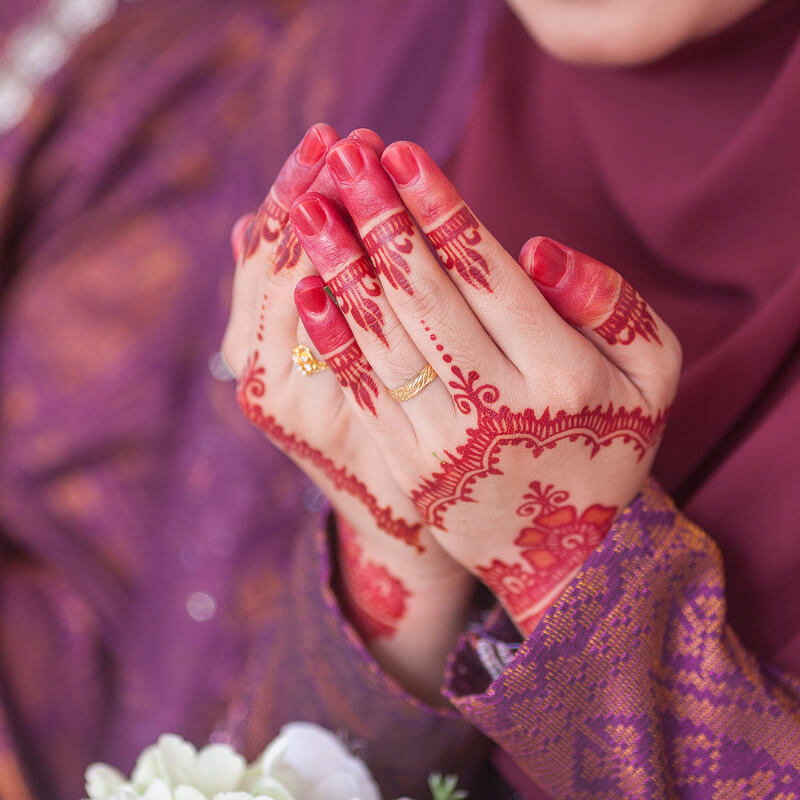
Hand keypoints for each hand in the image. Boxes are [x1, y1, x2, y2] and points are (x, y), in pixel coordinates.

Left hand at [290, 136, 681, 634]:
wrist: (565, 552)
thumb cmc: (610, 444)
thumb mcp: (654, 375)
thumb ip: (615, 305)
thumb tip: (537, 250)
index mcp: (561, 373)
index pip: (489, 274)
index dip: (441, 209)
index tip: (402, 154)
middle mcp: (497, 406)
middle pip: (426, 297)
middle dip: (380, 220)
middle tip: (344, 159)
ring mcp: (444, 441)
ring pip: (382, 337)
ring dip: (340, 267)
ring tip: (310, 209)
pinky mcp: (407, 465)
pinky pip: (362, 389)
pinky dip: (331, 337)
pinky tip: (305, 288)